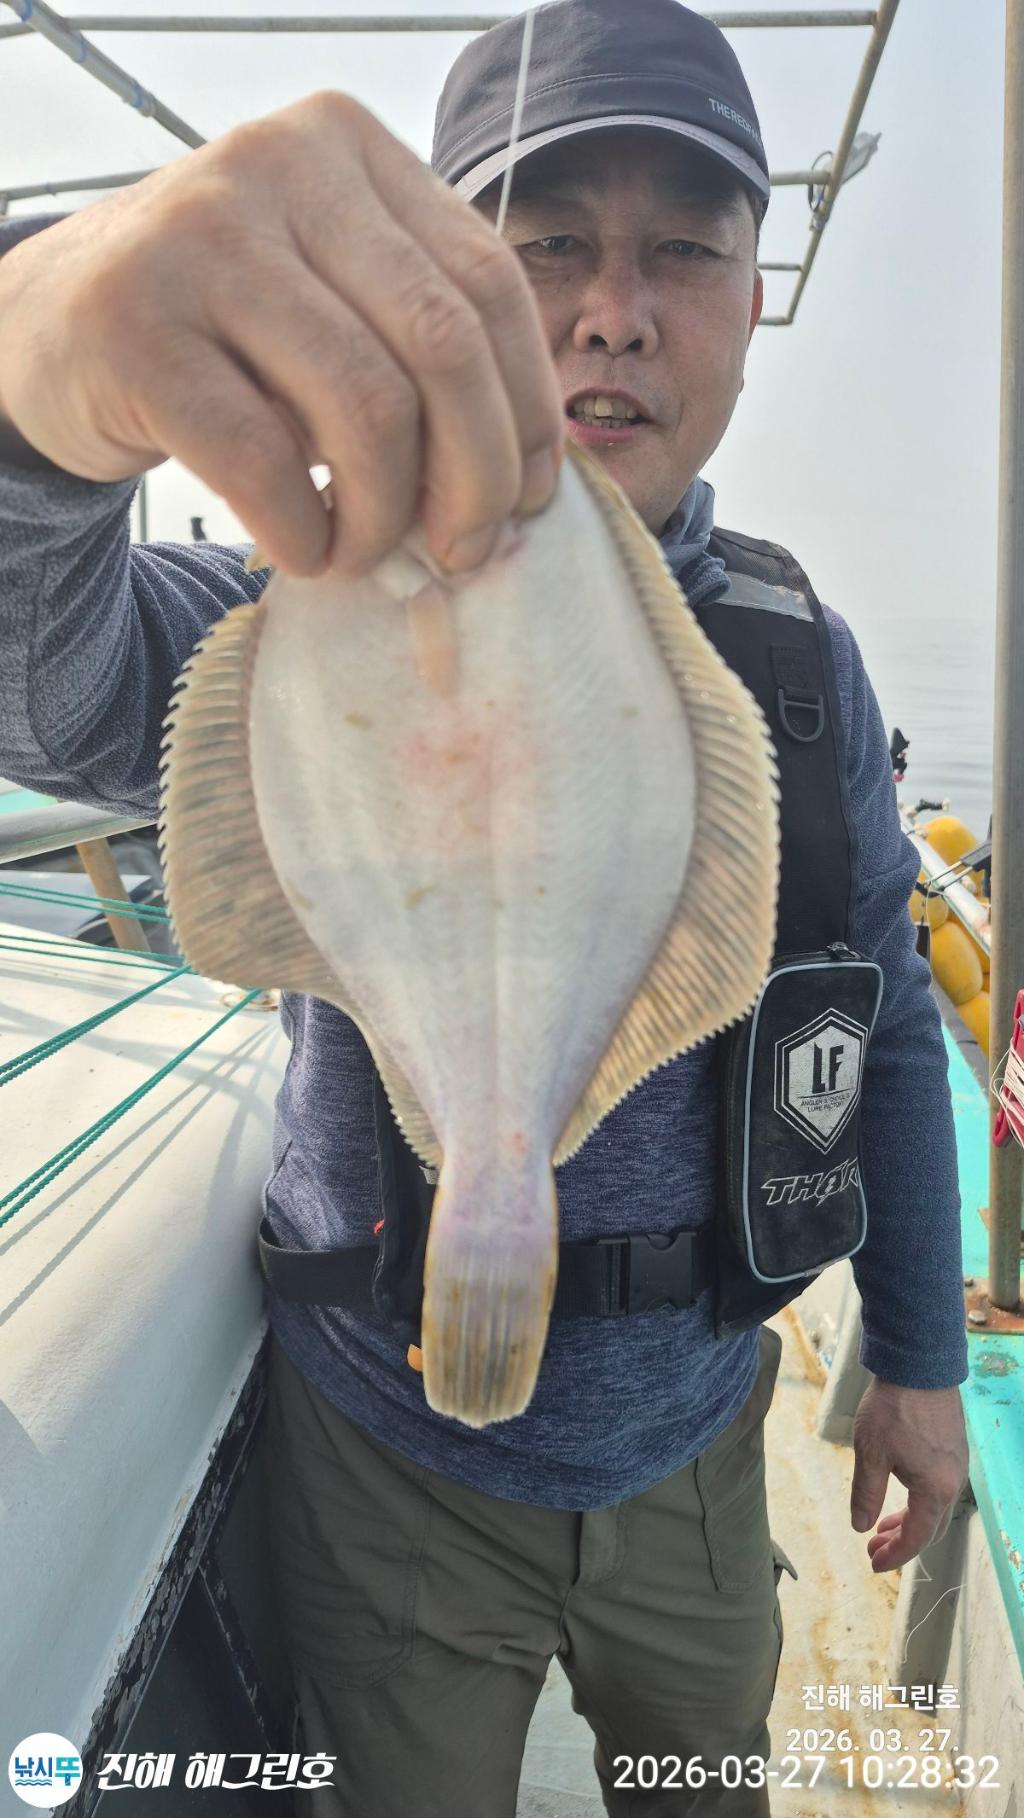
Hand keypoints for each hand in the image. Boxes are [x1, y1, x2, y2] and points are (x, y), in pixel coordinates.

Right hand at [0, 92, 563, 577]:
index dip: (528, 411)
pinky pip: (264, 460)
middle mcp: (278, 164)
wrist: (54, 327)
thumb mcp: (330, 297)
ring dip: (383, 517)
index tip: (528, 500)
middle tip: (463, 551)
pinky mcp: (134, 325)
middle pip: (442, 344)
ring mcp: (199, 237)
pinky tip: (304, 549)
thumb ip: (419, 344)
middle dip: (476, 476)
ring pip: (365, 406)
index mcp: (349, 144)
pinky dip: (304, 531)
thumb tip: (526, 480)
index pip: (488, 284)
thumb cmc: (224, 332)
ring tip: (364, 553)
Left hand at [850, 1379, 967, 1570]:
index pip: (917, 1538)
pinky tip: (900, 1491)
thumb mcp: (871, 1454)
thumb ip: (866, 1494)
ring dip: (909, 1520)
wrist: (919, 1365)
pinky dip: (918, 1500)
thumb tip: (860, 1526)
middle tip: (873, 1547)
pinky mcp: (953, 1447)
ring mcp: (956, 1464)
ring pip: (934, 1507)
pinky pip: (938, 1487)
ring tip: (882, 1524)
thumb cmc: (893, 1410)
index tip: (874, 1563)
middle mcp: (952, 1482)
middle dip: (901, 1541)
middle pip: (929, 1527)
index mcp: (935, 1491)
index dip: (895, 1555)